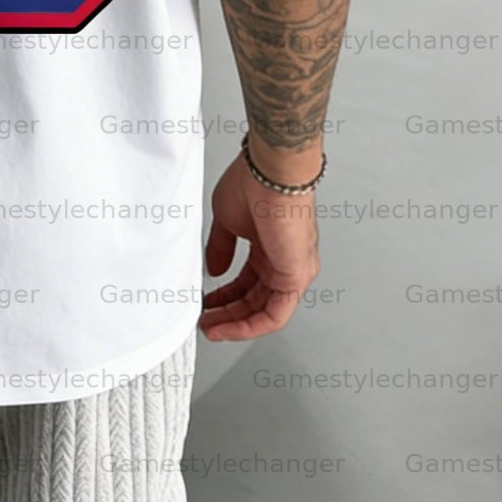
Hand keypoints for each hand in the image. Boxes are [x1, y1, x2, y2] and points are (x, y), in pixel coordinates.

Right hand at [200, 151, 318, 340]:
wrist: (270, 173)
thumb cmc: (254, 184)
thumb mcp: (226, 220)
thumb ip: (221, 248)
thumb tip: (214, 270)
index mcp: (268, 246)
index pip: (247, 281)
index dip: (224, 295)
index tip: (206, 302)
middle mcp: (284, 261)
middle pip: (255, 300)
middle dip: (227, 314)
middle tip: (205, 321)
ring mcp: (293, 270)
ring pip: (265, 311)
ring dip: (235, 324)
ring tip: (210, 328)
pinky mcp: (296, 277)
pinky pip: (275, 314)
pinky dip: (249, 326)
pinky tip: (228, 327)